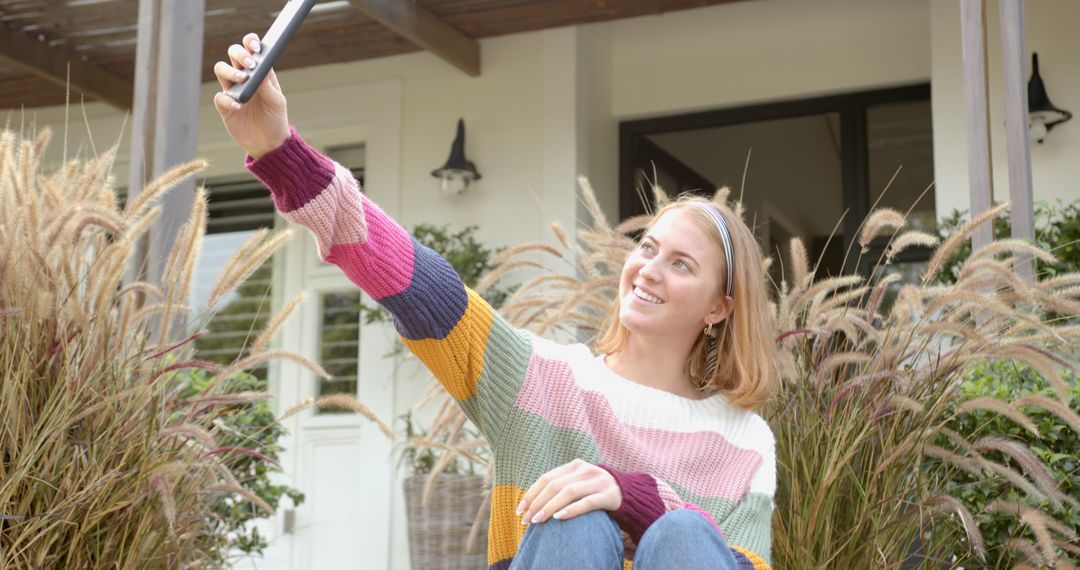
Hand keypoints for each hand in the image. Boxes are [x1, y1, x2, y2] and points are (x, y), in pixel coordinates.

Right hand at [212, 33, 289, 158]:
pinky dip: (228, 100)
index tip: (255, 45)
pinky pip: (220, 97)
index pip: (251, 50)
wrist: (269, 142)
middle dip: (239, 54)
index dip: (250, 42)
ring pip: (221, 70)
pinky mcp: (225, 107)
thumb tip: (260, 71)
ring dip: (229, 72)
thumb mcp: (278, 102)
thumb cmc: (276, 118)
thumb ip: (269, 87)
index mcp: (259, 72)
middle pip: (233, 55)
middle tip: (249, 64)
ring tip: (242, 80)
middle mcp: (244, 77)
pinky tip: (239, 106)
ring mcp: (233, 91)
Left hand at [517, 459, 621, 524]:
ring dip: (550, 507)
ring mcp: (598, 481)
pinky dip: (571, 510)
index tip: (520, 510)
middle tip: (527, 520)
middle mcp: (586, 470)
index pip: (547, 478)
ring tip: (538, 520)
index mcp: (575, 465)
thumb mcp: (578, 482)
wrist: (629, 492)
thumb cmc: (595, 490)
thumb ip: (560, 486)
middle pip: (555, 486)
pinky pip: (587, 502)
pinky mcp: (609, 495)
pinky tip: (559, 518)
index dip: (531, 494)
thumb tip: (530, 502)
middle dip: (537, 503)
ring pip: (568, 492)